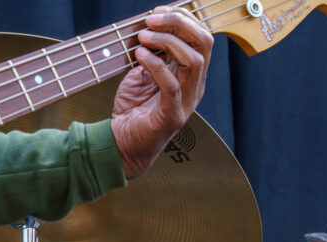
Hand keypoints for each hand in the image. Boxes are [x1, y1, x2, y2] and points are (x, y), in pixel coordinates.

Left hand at [111, 6, 212, 178]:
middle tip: (152, 18)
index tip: (158, 11)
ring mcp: (186, 101)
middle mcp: (194, 86)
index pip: (201, 37)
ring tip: (143, 38)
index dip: (183, 18)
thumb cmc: (133, 109)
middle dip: (179, 23)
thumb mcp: (143, 71)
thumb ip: (152, 51)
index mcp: (191, 74)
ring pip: (193, 61)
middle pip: (203, 44)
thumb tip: (149, 24)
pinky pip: (172, 85)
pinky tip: (140, 56)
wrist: (123, 144)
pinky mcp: (172, 115)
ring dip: (166, 42)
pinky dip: (156, 65)